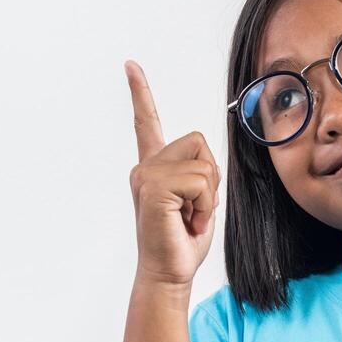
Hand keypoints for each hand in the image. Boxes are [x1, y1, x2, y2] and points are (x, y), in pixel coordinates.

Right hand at [125, 60, 219, 288]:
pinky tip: (186, 222)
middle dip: (211, 178)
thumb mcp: (198, 202)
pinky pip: (200, 182)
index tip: (130, 66)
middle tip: (194, 210)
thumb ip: (199, 176)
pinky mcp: (154, 188)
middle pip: (200, 142)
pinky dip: (203, 205)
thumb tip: (206, 166)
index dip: (140, 93)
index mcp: (154, 168)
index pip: (148, 123)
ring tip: (189, 218)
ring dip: (208, 196)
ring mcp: (146, 176)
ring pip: (204, 164)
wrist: (167, 275)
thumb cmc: (182, 243)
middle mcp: (145, 167)